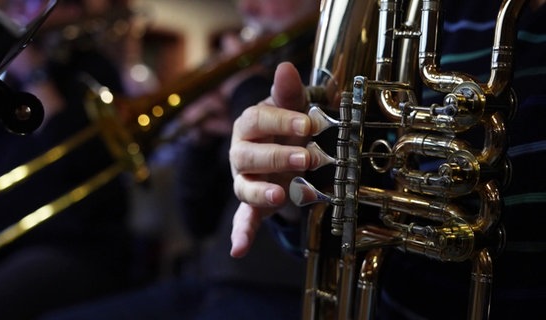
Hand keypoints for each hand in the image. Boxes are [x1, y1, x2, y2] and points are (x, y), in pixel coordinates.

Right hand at [229, 62, 311, 257]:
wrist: (287, 149)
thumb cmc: (288, 126)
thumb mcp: (292, 107)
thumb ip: (288, 92)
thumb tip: (285, 67)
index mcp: (249, 125)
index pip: (258, 120)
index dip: (281, 122)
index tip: (307, 124)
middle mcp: (241, 152)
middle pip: (249, 155)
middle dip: (277, 157)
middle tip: (307, 159)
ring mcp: (245, 180)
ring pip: (244, 186)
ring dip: (260, 192)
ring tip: (279, 196)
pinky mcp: (252, 204)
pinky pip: (243, 219)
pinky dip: (241, 234)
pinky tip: (238, 249)